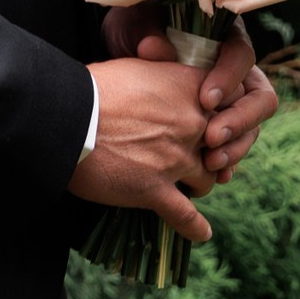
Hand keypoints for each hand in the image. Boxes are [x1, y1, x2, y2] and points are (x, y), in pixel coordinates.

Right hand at [69, 55, 218, 243]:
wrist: (64, 116)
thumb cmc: (91, 87)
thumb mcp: (136, 65)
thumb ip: (163, 70)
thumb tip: (165, 68)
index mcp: (188, 88)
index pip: (235, 101)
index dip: (230, 113)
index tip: (219, 120)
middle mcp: (190, 124)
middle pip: (224, 144)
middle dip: (217, 152)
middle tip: (207, 156)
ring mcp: (175, 160)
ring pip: (208, 179)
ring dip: (202, 182)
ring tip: (192, 186)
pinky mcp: (154, 190)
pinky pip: (185, 216)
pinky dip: (194, 227)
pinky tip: (201, 233)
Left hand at [101, 3, 278, 184]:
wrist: (121, 51)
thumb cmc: (132, 30)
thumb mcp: (133, 25)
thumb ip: (146, 33)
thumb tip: (153, 48)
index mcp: (222, 37)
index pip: (241, 56)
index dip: (229, 78)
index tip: (206, 100)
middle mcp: (234, 70)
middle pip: (259, 97)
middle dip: (239, 120)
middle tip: (211, 138)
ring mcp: (231, 100)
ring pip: (251, 126)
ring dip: (235, 147)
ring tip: (210, 163)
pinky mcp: (218, 124)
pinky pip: (234, 145)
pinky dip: (228, 161)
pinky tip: (215, 175)